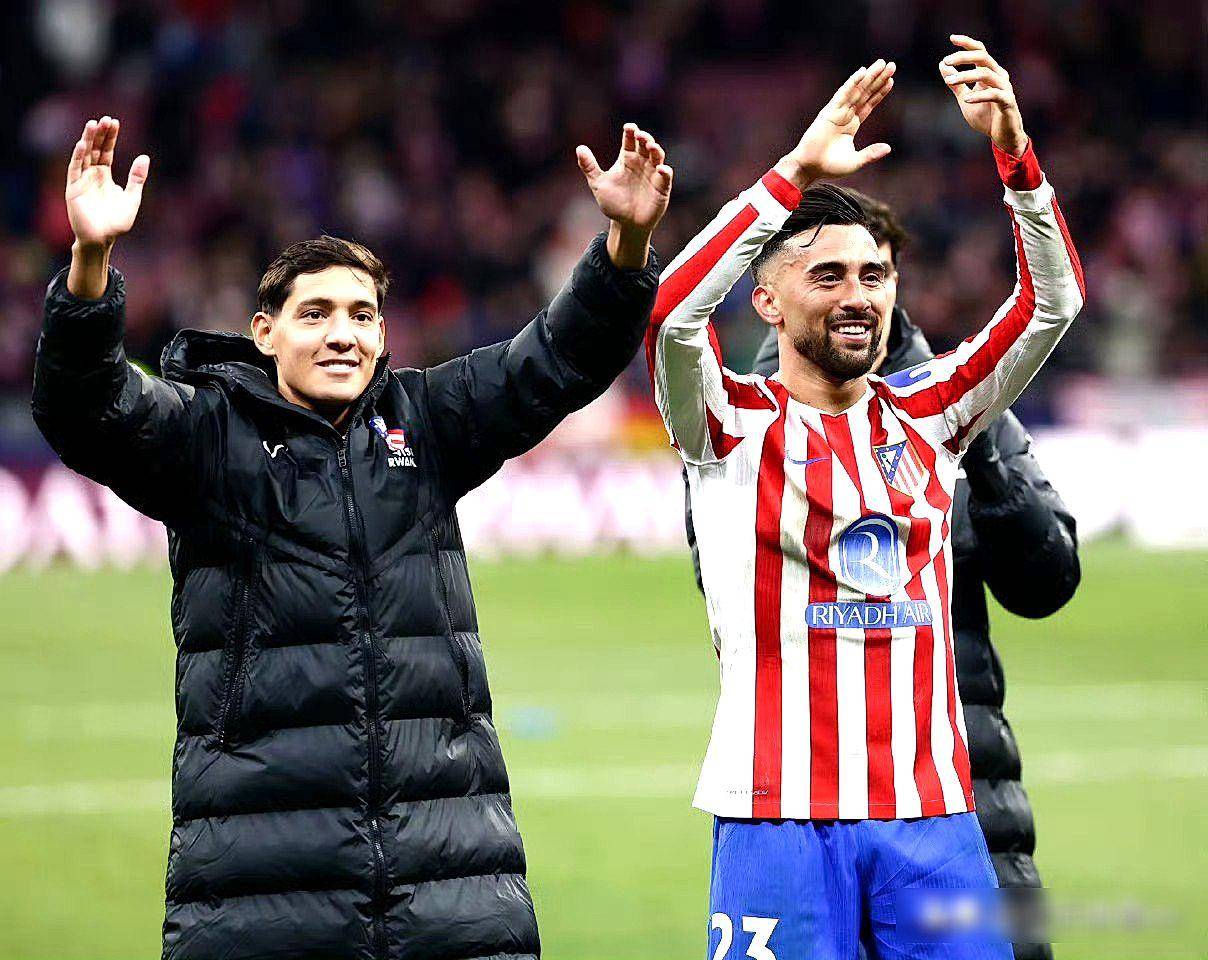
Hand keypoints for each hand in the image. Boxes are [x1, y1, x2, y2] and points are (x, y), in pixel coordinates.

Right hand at [66, 117, 149, 250]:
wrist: (103, 239)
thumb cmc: (116, 222)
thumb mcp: (132, 198)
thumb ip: (137, 178)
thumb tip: (145, 156)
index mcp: (105, 176)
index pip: (107, 151)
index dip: (110, 137)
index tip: (115, 122)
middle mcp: (92, 175)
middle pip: (95, 149)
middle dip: (100, 134)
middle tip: (106, 119)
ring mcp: (81, 180)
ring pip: (84, 155)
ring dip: (87, 140)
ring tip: (93, 124)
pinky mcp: (73, 189)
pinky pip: (74, 169)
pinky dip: (78, 157)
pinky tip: (82, 145)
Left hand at [577, 123, 672, 267]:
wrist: (626, 224)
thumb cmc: (613, 203)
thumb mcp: (598, 184)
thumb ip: (589, 167)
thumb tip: (579, 148)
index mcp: (626, 159)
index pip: (630, 141)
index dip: (631, 132)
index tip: (629, 127)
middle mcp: (641, 163)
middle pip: (645, 145)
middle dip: (644, 138)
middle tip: (640, 135)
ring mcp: (653, 174)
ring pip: (657, 156)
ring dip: (656, 149)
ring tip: (651, 146)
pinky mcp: (662, 187)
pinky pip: (666, 176)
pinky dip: (665, 171)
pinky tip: (661, 168)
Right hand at [776, 59, 894, 189]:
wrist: (810, 168)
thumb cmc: (830, 167)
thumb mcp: (856, 162)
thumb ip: (871, 154)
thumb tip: (889, 148)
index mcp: (852, 125)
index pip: (869, 104)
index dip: (879, 92)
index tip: (891, 80)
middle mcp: (845, 115)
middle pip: (865, 93)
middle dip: (877, 79)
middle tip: (891, 64)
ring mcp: (837, 112)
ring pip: (856, 90)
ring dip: (869, 76)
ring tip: (882, 63)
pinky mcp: (829, 112)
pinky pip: (843, 94)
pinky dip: (852, 83)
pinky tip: (862, 72)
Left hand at [939, 35, 1026, 156]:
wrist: (1003, 136)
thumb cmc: (986, 117)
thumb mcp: (965, 99)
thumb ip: (956, 84)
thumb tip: (943, 65)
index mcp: (990, 73)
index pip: (980, 51)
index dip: (967, 43)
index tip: (952, 38)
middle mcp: (999, 76)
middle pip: (983, 57)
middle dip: (964, 57)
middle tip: (947, 61)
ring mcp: (1005, 88)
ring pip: (986, 74)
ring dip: (966, 76)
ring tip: (950, 82)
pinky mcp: (1008, 102)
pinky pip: (994, 94)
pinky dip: (979, 95)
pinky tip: (966, 99)